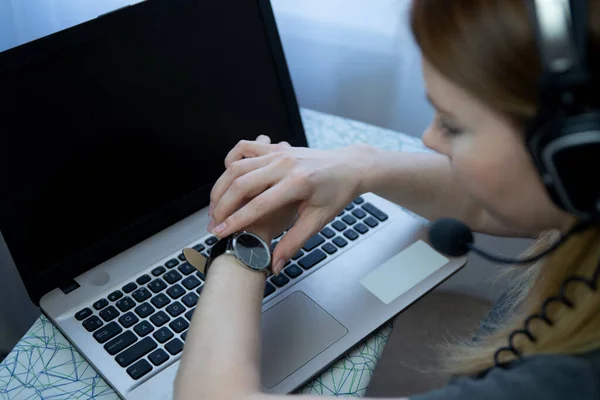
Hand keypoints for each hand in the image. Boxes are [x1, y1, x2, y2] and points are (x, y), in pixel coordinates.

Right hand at [208, 135, 371, 269]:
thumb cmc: (337, 193)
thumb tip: (275, 265)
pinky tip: (227, 179)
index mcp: (298, 183)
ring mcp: (278, 153)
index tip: (220, 233)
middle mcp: (285, 164)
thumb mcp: (318, 221)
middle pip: (241, 183)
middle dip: (222, 205)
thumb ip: (294, 242)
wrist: (350, 166)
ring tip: (214, 208)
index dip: (236, 221)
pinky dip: (231, 162)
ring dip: (221, 187)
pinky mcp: (275, 148)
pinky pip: (245, 149)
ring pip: (238, 166)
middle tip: (213, 224)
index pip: (258, 205)